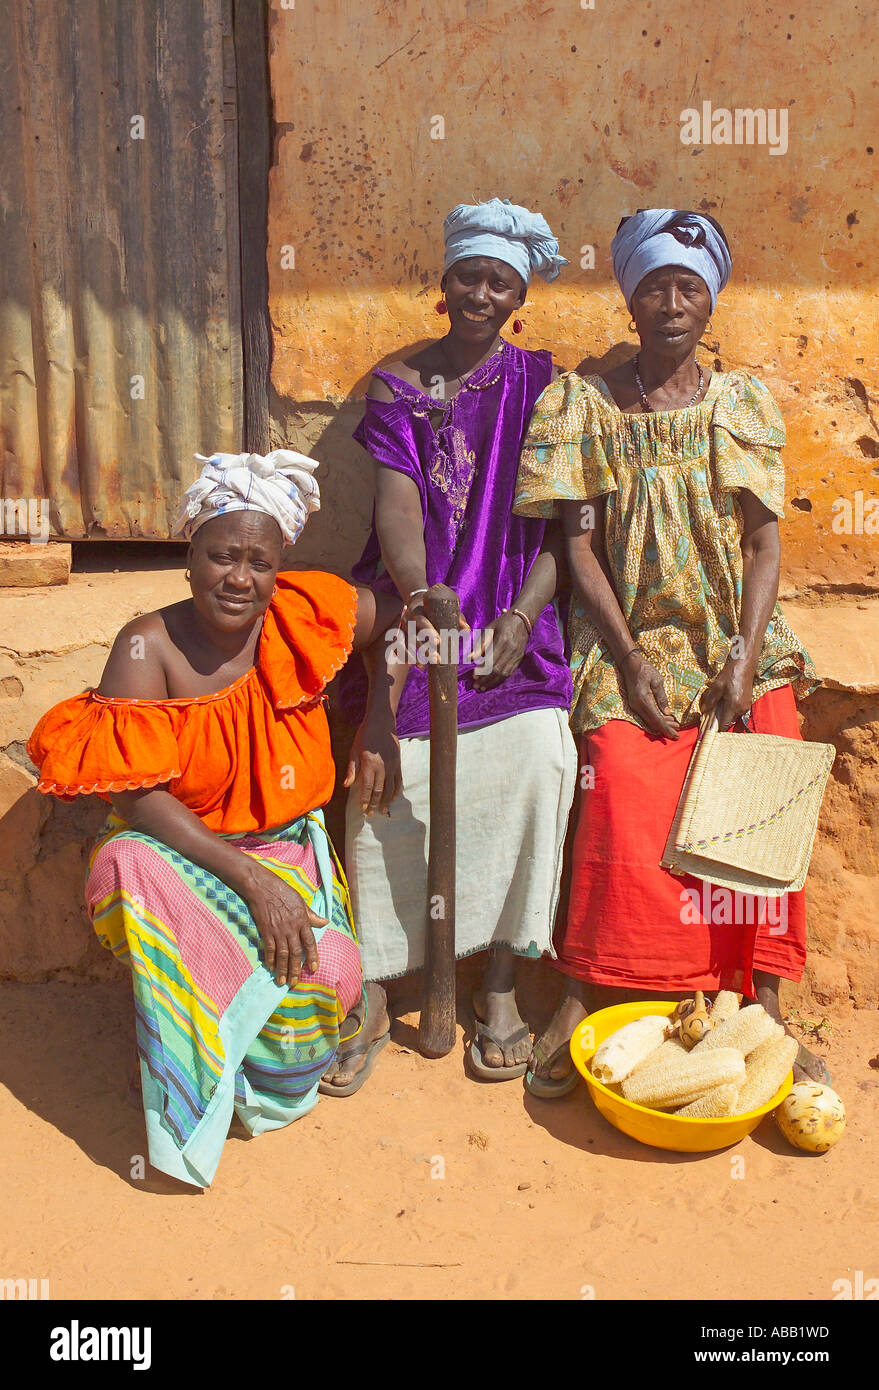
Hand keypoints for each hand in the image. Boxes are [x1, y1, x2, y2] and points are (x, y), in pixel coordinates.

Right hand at [242, 862, 325, 986]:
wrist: (262, 887)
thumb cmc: (283, 891)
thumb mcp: (301, 901)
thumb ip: (312, 915)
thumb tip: (325, 922)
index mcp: (302, 920)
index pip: (309, 942)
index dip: (312, 956)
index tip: (314, 968)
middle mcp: (291, 928)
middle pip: (295, 953)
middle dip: (296, 969)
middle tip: (295, 983)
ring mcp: (278, 931)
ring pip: (282, 954)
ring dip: (283, 969)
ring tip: (283, 982)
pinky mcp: (266, 931)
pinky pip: (269, 949)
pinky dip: (270, 960)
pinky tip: (271, 968)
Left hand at [344, 717, 401, 815]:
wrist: (382, 723)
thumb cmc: (364, 736)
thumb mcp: (354, 751)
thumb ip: (351, 769)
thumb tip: (346, 785)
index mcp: (369, 765)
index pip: (367, 788)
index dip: (365, 800)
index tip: (363, 810)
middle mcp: (382, 767)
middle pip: (379, 790)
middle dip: (375, 804)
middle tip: (371, 814)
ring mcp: (392, 766)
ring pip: (390, 788)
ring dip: (386, 801)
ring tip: (384, 810)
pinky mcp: (398, 763)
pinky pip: (398, 780)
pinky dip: (396, 790)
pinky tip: (393, 798)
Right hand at [406, 588, 468, 666]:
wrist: (418, 601)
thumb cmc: (435, 606)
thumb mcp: (446, 607)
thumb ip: (456, 618)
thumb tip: (466, 631)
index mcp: (418, 611)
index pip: (422, 622)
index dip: (429, 632)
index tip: (439, 642)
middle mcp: (407, 619)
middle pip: (412, 635)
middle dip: (424, 649)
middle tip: (437, 660)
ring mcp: (402, 627)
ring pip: (403, 643)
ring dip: (412, 656)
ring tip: (423, 667)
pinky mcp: (399, 635)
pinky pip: (396, 647)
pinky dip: (403, 656)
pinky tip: (413, 664)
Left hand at [470, 609, 529, 689]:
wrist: (522, 620)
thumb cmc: (502, 623)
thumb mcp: (489, 629)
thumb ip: (480, 644)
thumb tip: (470, 658)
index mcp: (503, 641)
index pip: (491, 660)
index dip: (482, 670)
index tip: (473, 676)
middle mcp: (511, 650)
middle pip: (497, 670)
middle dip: (485, 679)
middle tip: (475, 686)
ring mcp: (517, 655)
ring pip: (504, 674)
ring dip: (492, 682)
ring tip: (482, 687)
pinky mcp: (519, 659)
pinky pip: (510, 672)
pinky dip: (500, 679)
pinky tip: (492, 683)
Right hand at [620, 651, 680, 738]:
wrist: (629, 663)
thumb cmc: (644, 669)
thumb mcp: (657, 680)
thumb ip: (661, 697)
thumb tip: (667, 712)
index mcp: (643, 699)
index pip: (657, 719)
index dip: (667, 728)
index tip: (676, 736)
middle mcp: (637, 705)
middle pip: (652, 722)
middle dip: (665, 729)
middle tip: (678, 731)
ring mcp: (634, 705)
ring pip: (649, 720)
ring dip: (661, 724)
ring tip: (674, 725)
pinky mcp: (635, 704)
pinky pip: (646, 715)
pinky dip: (655, 719)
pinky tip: (664, 719)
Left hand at [700, 656, 755, 730]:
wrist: (745, 665)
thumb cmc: (730, 674)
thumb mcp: (717, 686)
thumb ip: (710, 700)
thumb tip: (703, 711)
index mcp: (734, 706)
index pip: (724, 725)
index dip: (715, 730)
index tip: (707, 732)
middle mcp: (741, 709)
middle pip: (728, 721)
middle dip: (718, 721)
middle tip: (708, 716)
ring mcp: (746, 706)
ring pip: (732, 716)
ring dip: (724, 714)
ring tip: (715, 707)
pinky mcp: (747, 703)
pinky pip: (736, 711)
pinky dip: (729, 709)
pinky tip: (723, 701)